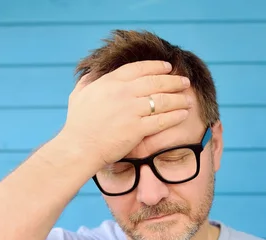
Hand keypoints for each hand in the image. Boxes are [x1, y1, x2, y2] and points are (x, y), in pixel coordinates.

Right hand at [58, 61, 191, 166]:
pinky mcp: (137, 129)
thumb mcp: (79, 94)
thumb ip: (88, 81)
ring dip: (178, 98)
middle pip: (156, 82)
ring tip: (188, 99)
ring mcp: (131, 110)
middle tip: (185, 82)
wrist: (79, 148)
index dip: (156, 66)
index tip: (168, 67)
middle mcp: (122, 93)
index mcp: (110, 82)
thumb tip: (93, 72)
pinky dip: (175, 116)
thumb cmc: (77, 124)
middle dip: (174, 81)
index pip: (139, 68)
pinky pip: (162, 120)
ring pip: (162, 100)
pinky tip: (183, 114)